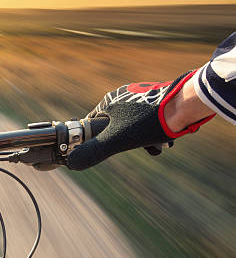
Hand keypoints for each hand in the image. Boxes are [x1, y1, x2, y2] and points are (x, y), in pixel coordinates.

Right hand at [67, 71, 214, 170]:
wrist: (185, 105)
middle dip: (129, 140)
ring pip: (136, 122)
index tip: (108, 148)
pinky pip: (151, 116)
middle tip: (140, 147)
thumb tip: (72, 163)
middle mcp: (123, 94)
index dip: (98, 138)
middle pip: (117, 124)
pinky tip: (166, 137)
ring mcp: (141, 93)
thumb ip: (94, 151)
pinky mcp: (158, 96)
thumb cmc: (149, 121)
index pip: (93, 122)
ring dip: (144, 136)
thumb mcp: (118, 140)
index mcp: (109, 101)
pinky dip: (156, 128)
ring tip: (155, 144)